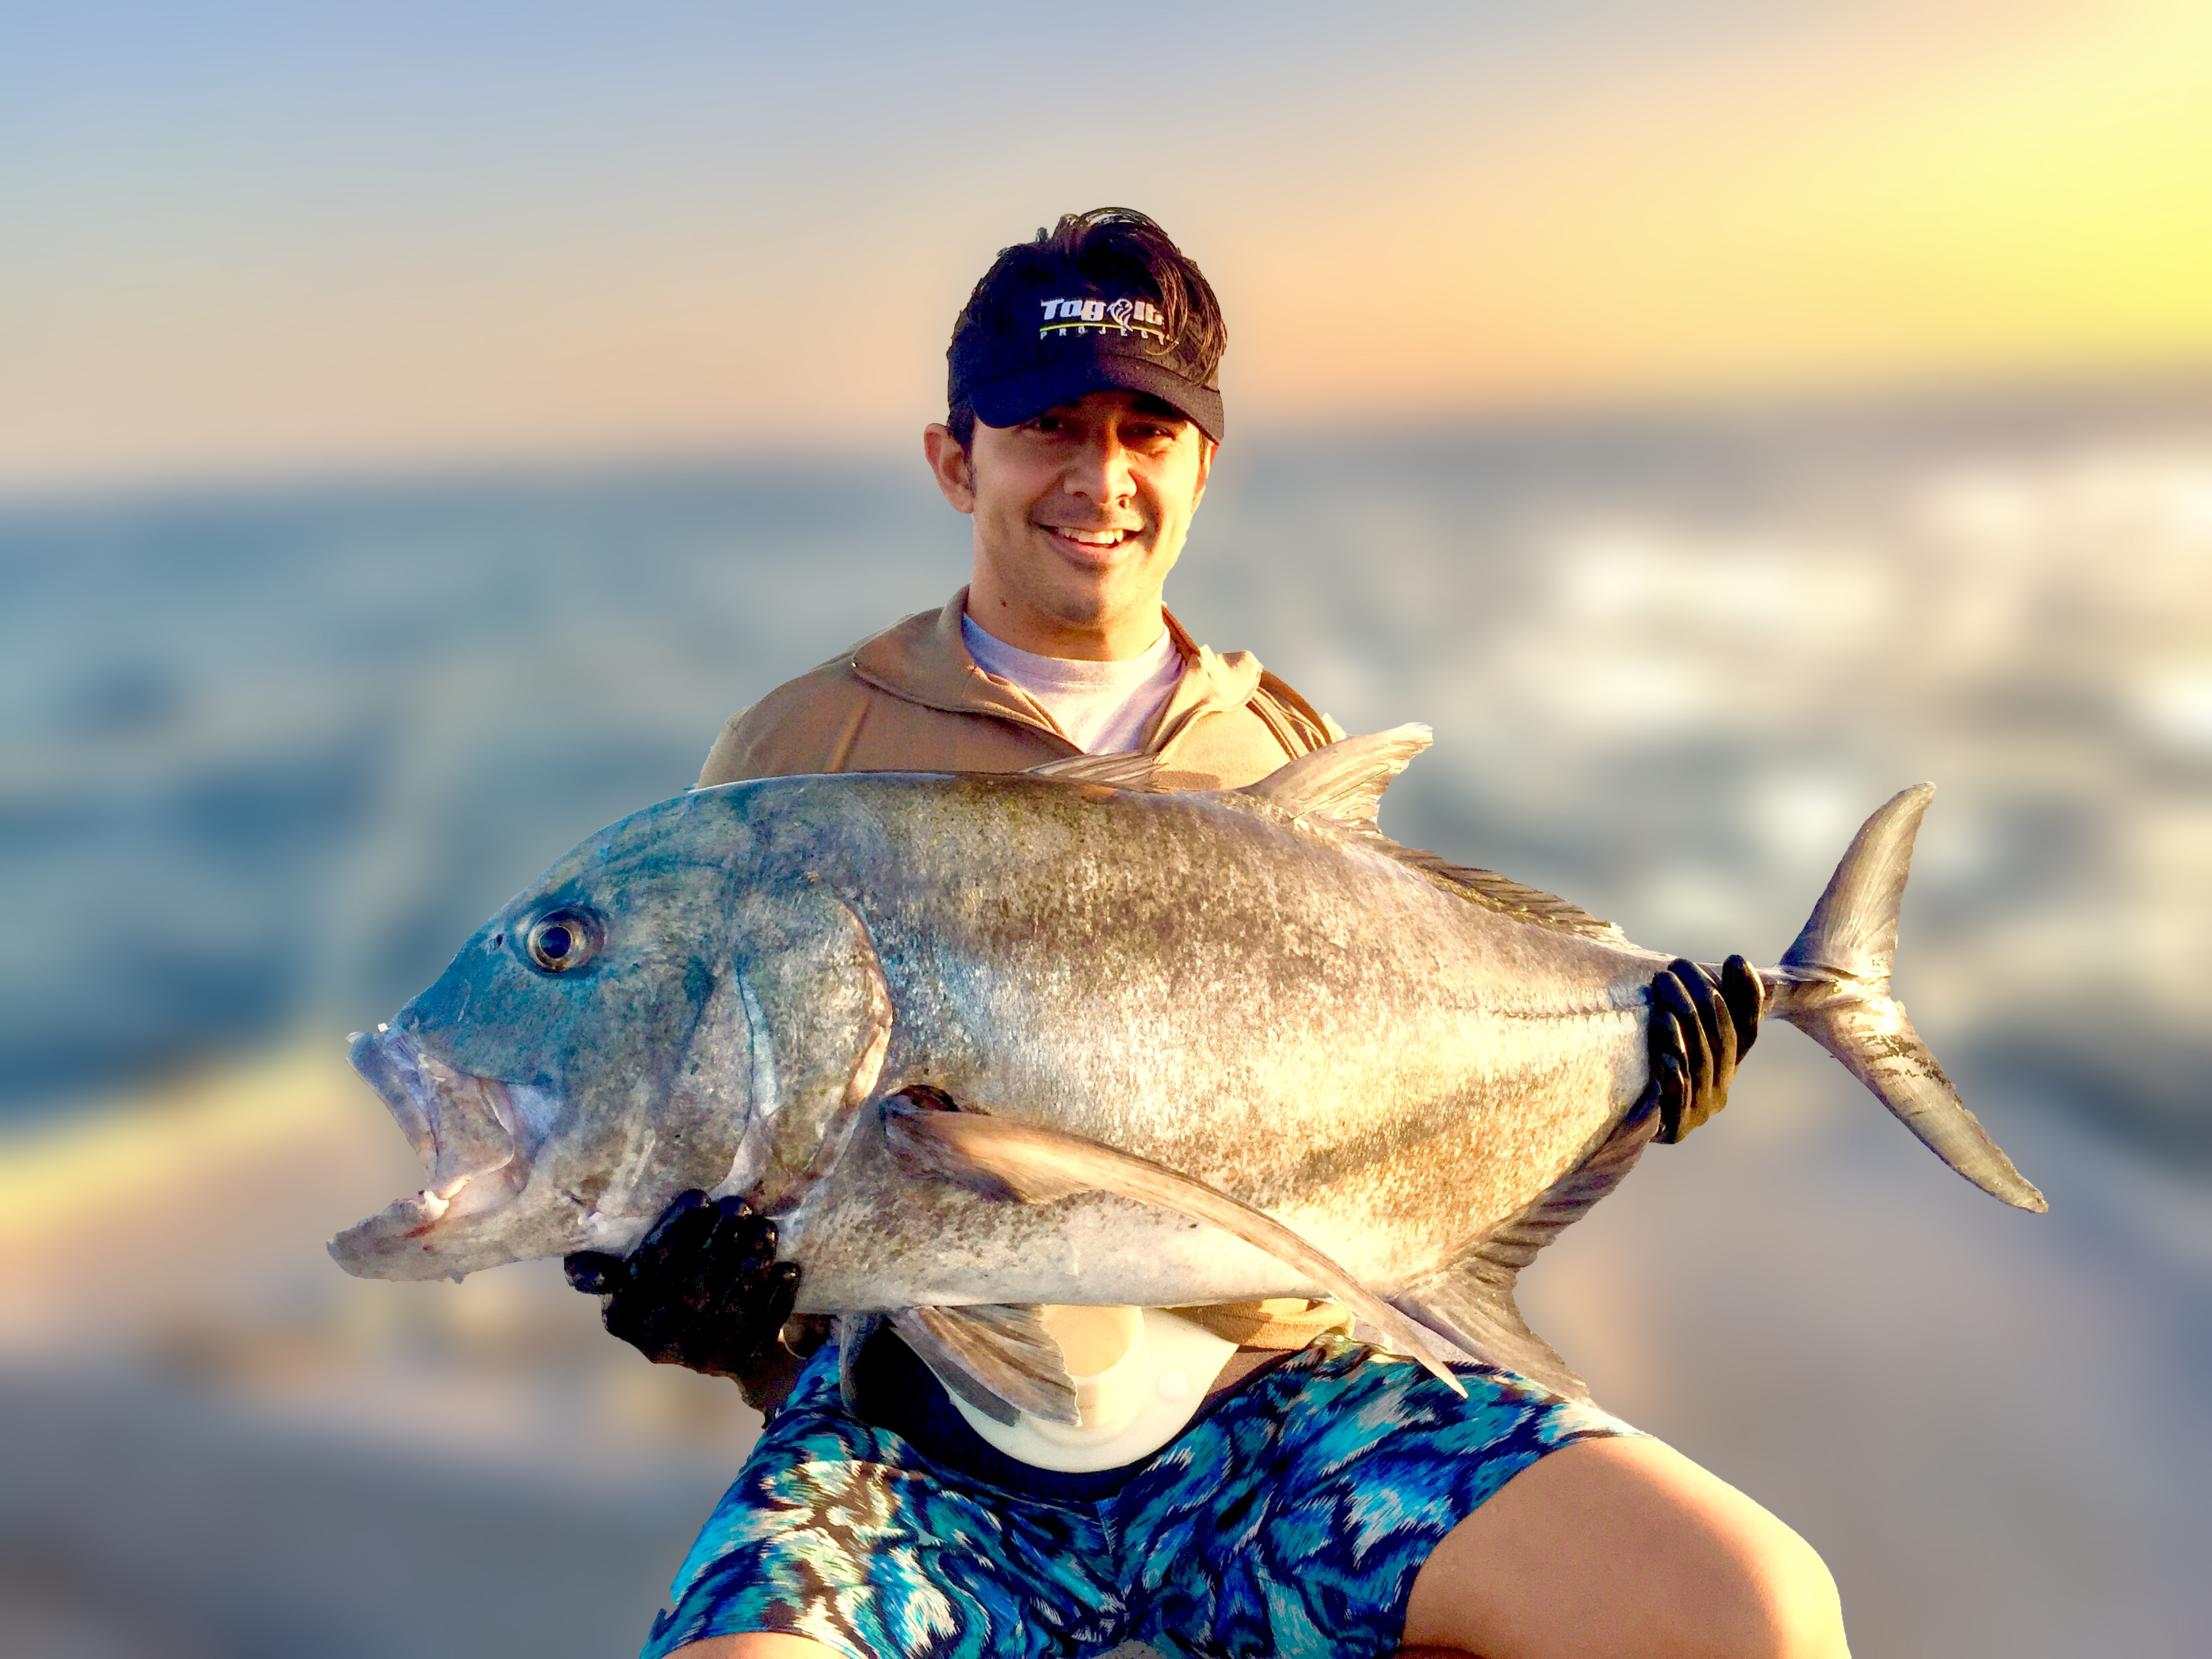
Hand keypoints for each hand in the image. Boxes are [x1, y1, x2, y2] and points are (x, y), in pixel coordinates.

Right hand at [564, 1191, 800, 1389]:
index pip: (648, 1272)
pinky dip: (775, 1299)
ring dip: (750, 1269)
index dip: (675, 1234)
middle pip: (690, 1292)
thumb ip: (598, 1263)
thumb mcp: (623, 1269)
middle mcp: (654, 1345)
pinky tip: (786, 1267)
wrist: (704, 1331)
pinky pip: (759, 1330)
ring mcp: (696, 1360)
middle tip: (739, 1206)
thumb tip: (594, 1273)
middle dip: (718, 1245)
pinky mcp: (734, 1364)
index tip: (700, 1197)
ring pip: (727, 1313)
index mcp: (622, 1316)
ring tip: (765, 1229)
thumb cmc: (661, 1279)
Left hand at [1646, 954, 1762, 1143]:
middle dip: (1700, 1000)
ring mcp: (1700, 1112)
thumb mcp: (1672, 1034)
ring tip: (1663, 1006)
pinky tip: (1662, 1058)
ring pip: (1700, 1066)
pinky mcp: (1676, 1130)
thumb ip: (1696, 1005)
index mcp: (1726, 1068)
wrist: (1617, 1127)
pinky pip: (1679, 1101)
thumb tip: (1733, 961)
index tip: (1734, 960)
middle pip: (1721, 1041)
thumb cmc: (1644, 1069)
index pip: (1746, 1029)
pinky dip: (1674, 1077)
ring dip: (1682, 1034)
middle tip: (1676, 968)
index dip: (1746, 996)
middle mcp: (1720, 1090)